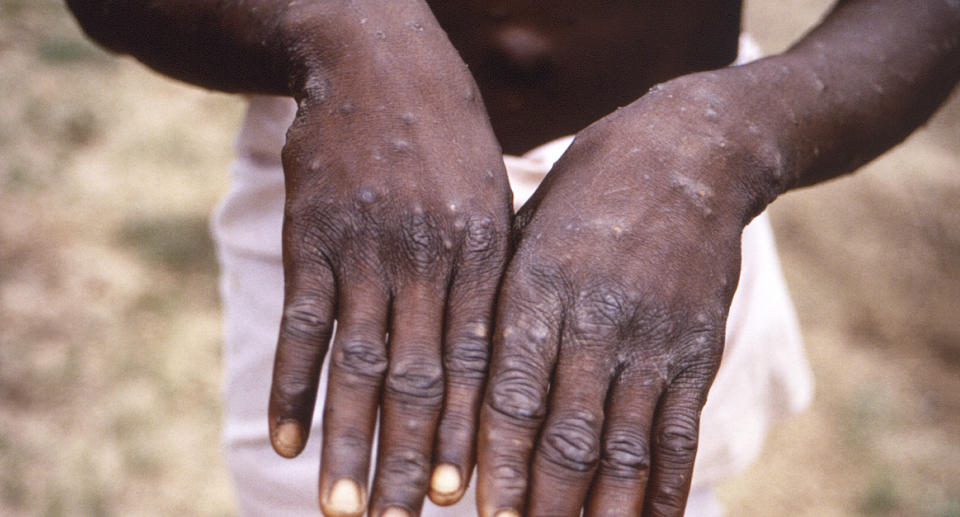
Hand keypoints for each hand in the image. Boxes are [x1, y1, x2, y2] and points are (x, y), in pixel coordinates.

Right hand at [266, 12, 511, 514]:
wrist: (376, 60)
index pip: (477, 364)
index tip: (464, 499)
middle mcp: (425, 259)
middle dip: (410, 460)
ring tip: (341, 508)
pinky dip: (291, 384)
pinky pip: (300, 323)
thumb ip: (492, 274)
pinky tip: (284, 439)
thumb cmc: (446, 138)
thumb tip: (498, 361)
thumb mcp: (491, 196)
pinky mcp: (310, 238)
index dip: (469, 436)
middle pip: (418, 379)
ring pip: (357, 363)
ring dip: (347, 442)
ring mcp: (364, 249)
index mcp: (480, 254)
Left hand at [477, 72, 772, 515]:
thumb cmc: (585, 191)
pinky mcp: (698, 348)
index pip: (512, 395)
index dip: (497, 463)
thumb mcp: (523, 227)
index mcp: (538, 288)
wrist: (689, 153)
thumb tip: (454, 381)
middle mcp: (596, 320)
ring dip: (604, 511)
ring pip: (626, 448)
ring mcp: (654, 338)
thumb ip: (496, 302)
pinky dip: (666, 490)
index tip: (480, 512)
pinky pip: (679, 433)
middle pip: (567, 436)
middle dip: (543, 503)